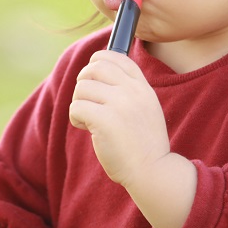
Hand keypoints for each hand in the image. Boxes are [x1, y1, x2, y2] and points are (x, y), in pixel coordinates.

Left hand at [70, 50, 170, 186]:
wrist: (152, 171)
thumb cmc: (143, 143)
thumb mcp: (145, 108)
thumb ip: (128, 90)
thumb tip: (96, 70)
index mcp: (142, 86)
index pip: (116, 56)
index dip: (98, 62)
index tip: (94, 79)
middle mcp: (132, 91)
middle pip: (94, 67)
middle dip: (83, 81)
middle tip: (86, 99)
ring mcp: (120, 104)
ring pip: (81, 87)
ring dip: (79, 103)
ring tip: (88, 119)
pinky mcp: (105, 120)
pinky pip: (76, 107)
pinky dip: (75, 118)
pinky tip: (86, 128)